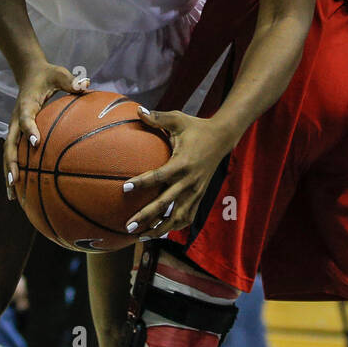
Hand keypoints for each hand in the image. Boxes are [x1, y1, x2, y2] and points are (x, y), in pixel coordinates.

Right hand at [4, 61, 88, 201]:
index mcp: (27, 105)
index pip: (26, 118)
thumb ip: (71, 81)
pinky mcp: (16, 133)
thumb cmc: (48, 75)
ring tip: (13, 196)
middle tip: (15, 181)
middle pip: (9, 144)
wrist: (29, 73)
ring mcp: (14, 128)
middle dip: (11, 164)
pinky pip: (14, 154)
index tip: (35, 143)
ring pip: (8, 153)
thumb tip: (85, 84)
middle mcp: (16, 119)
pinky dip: (14, 171)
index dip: (29, 130)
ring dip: (9, 173)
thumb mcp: (60, 74)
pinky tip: (19, 189)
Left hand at [121, 107, 232, 236]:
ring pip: (178, 217)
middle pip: (166, 204)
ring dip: (160, 228)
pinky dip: (174, 226)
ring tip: (141, 236)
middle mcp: (190, 181)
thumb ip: (158, 117)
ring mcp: (196, 191)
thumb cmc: (196, 127)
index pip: (159, 176)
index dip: (142, 183)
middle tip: (129, 225)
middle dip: (147, 216)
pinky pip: (187, 216)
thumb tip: (138, 110)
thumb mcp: (179, 119)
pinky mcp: (200, 196)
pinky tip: (160, 231)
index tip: (125, 189)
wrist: (222, 138)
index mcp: (182, 163)